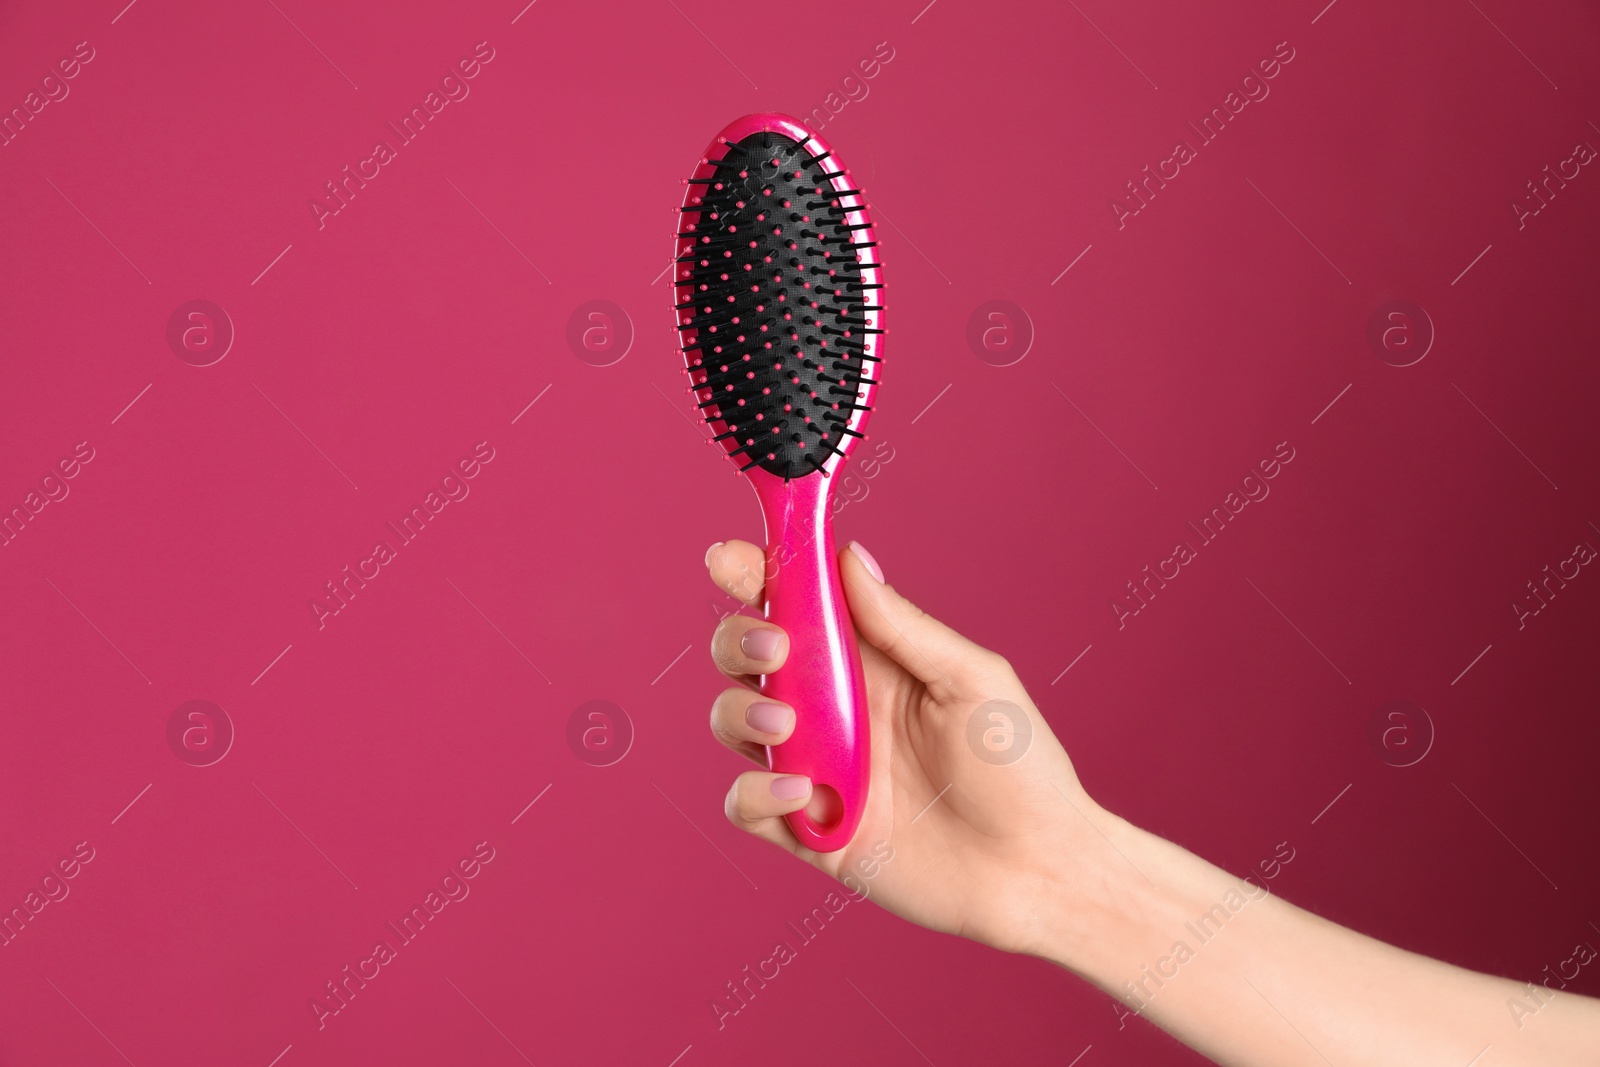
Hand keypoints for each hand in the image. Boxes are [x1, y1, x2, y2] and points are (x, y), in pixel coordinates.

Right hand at [704, 539, 1115, 957]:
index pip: (797, 604)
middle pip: (747, 656)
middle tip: (775, 650)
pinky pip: (747, 805)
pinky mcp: (811, 833)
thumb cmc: (1020, 769)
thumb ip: (904, 625)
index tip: (729, 556)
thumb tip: (849, 557)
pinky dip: (756, 793)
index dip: (756, 574)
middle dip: (739, 641)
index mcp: (870, 661)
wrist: (1039, 871)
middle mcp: (832, 709)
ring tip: (788, 727)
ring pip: (733, 722)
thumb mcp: (972, 679)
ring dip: (741, 713)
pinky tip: (802, 794)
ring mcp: (817, 770)